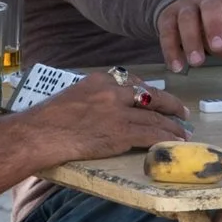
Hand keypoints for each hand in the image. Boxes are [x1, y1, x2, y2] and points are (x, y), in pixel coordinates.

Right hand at [27, 72, 187, 161]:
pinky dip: (166, 138)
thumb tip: (104, 110)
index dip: (150, 93)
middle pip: (151, 96)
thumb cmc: (46, 121)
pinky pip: (151, 134)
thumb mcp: (72, 97)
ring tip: (183, 132)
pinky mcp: (121, 132)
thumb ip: (93, 99)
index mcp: (100, 79)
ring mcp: (118, 112)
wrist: (38, 134)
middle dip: (170, 105)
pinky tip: (174, 142)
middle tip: (182, 112)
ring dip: (172, 126)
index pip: (133, 83)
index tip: (158, 99)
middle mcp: (112, 91)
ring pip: (155, 117)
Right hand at [156, 0, 221, 77]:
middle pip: (211, 9)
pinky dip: (171, 49)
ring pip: (187, 18)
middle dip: (214, 27)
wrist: (185, 3)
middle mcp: (208, 2)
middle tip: (217, 48)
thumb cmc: (215, 25)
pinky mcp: (168, 17)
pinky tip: (176, 67)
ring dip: (191, 40)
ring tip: (196, 62)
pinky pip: (168, 31)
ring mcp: (186, 7)